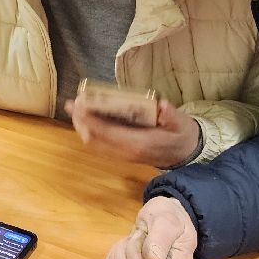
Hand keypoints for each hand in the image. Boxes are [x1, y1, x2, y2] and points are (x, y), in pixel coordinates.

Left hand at [66, 95, 200, 168]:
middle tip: (72, 103)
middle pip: (95, 139)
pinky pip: (99, 144)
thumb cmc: (181, 135)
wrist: (185, 154)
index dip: (91, 120)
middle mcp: (127, 152)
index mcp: (139, 144)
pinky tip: (87, 117)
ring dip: (82, 126)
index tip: (80, 106)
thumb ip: (171, 116)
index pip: (108, 133)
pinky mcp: (121, 154)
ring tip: (76, 108)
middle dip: (81, 122)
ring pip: (94, 143)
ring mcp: (122, 155)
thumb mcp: (181, 124)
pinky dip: (90, 130)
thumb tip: (162, 106)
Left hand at [105, 197, 197, 258]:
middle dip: (128, 250)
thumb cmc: (169, 217)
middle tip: (139, 235)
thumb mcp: (166, 220)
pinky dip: (116, 258)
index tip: (146, 234)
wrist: (166, 220)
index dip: (136, 250)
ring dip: (121, 253)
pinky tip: (128, 248)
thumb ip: (160, 240)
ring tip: (134, 241)